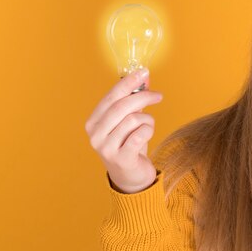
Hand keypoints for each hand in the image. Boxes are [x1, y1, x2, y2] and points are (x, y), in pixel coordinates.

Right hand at [84, 68, 163, 193]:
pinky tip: (147, 134)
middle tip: (158, 96)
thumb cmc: (129, 145)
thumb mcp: (129, 121)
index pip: (111, 96)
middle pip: (121, 107)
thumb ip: (134, 100)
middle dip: (143, 97)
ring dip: (147, 119)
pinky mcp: (121, 159)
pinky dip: (148, 130)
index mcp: (93, 122)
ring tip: (148, 125)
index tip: (143, 72)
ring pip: (133, 120)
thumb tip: (144, 77)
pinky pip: (140, 135)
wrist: (130, 178)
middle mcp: (95, 135)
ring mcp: (106, 148)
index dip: (128, 82)